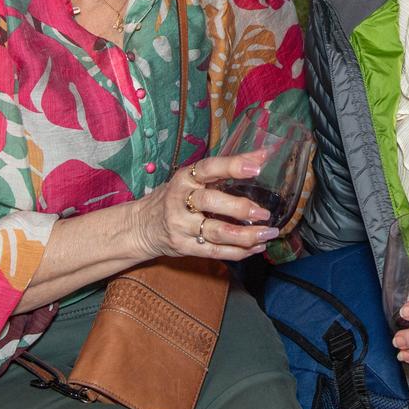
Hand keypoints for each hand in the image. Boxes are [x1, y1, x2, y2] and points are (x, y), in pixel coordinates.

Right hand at [131, 150, 280, 260]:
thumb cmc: (174, 198)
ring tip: (267, 233)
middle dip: (240, 208)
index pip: (209, 168)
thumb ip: (221, 171)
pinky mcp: (184, 247)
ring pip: (216, 232)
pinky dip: (239, 251)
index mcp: (184, 178)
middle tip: (264, 213)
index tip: (257, 165)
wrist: (141, 226)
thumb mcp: (189, 180)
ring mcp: (181, 226)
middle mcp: (180, 200)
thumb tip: (260, 156)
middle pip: (211, 202)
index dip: (232, 166)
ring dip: (245, 235)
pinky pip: (215, 252)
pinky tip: (256, 247)